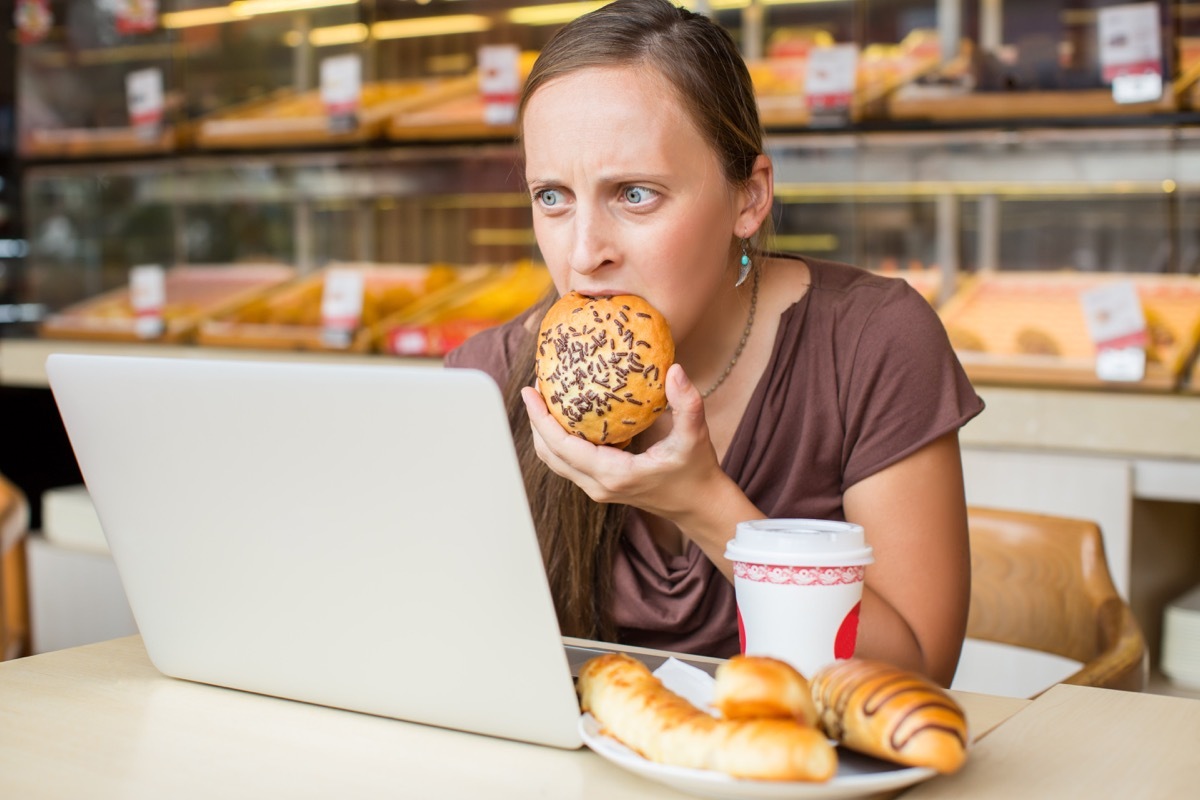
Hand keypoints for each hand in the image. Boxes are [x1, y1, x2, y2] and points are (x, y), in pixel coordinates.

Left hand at [520, 364, 725, 521]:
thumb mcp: (695, 436)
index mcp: (613, 473)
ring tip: (544, 398)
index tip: (529, 391)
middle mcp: (598, 485)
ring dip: (544, 432)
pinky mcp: (602, 486)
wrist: (699, 506)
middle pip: (549, 454)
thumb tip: (675, 370)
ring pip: (556, 460)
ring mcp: (598, 488)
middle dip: (536, 421)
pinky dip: (560, 440)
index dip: (540, 418)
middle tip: (534, 388)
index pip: (562, 446)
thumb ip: (687, 403)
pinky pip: (570, 461)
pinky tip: (566, 415)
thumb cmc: (697, 472)